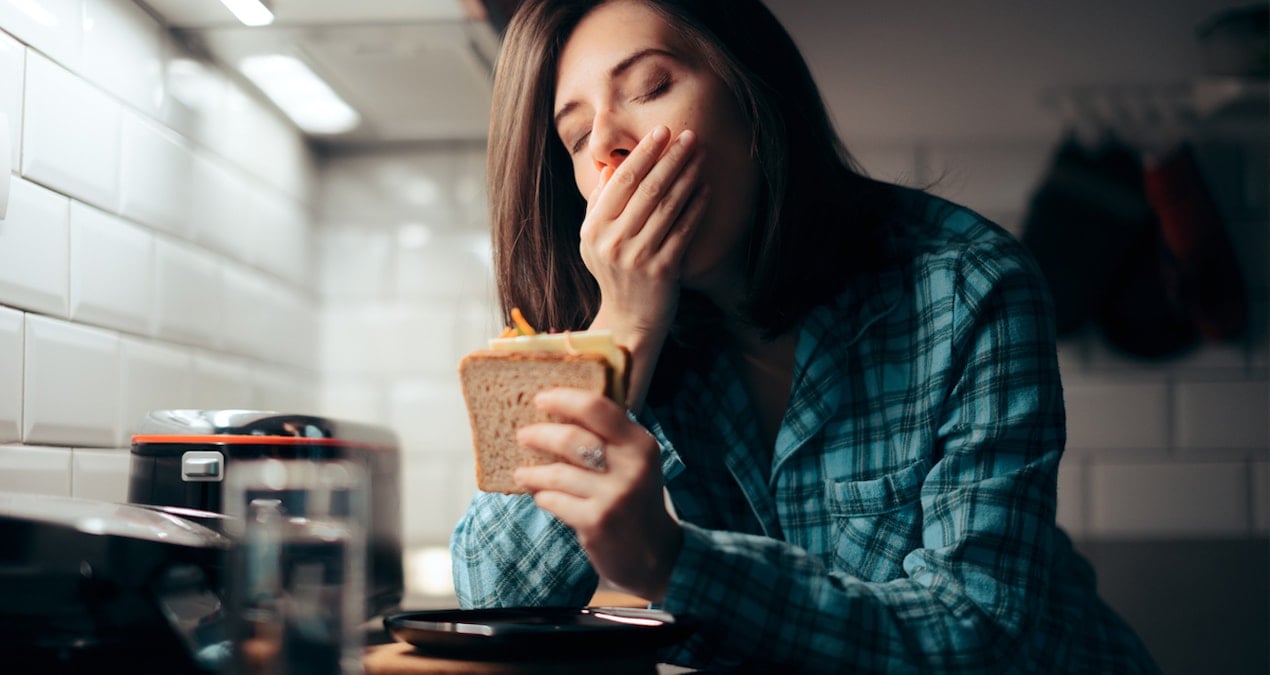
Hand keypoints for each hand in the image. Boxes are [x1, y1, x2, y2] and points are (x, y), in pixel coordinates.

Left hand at [513, 387, 682, 601]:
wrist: (653, 556)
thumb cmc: (635, 500)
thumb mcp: (634, 463)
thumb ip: (608, 437)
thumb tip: (558, 410)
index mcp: (641, 444)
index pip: (597, 408)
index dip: (563, 399)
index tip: (541, 398)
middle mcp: (632, 467)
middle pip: (571, 438)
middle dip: (539, 435)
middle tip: (523, 435)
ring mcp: (614, 496)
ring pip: (557, 473)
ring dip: (533, 473)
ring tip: (522, 473)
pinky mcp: (596, 522)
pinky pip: (554, 500)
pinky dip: (543, 497)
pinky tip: (542, 496)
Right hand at [582, 126, 709, 410]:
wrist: (629, 319)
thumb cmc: (615, 272)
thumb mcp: (596, 240)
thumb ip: (601, 203)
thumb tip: (612, 166)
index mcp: (594, 229)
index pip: (621, 182)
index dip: (643, 154)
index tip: (661, 132)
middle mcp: (613, 242)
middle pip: (647, 189)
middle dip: (670, 158)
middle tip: (689, 136)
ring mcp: (638, 257)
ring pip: (667, 206)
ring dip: (686, 176)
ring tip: (700, 156)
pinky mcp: (662, 270)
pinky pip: (683, 230)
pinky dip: (695, 207)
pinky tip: (705, 188)